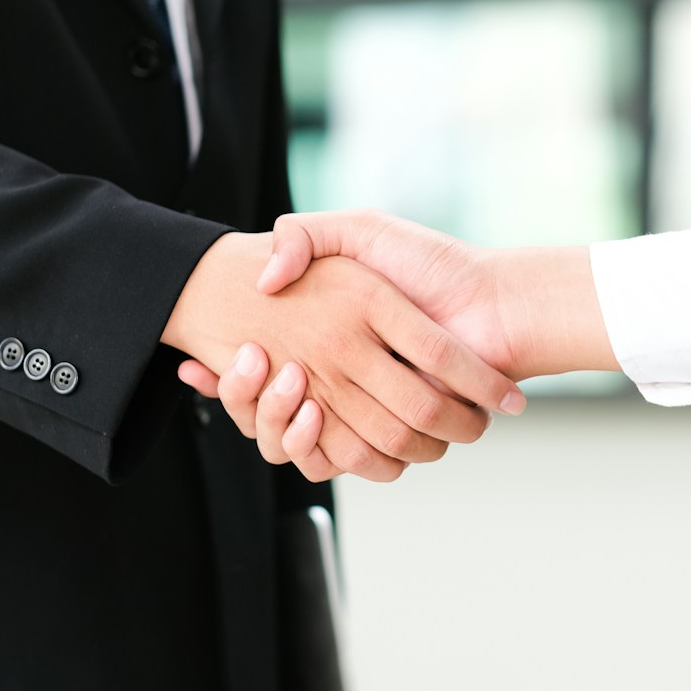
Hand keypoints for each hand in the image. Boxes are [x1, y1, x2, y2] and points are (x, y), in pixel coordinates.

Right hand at [163, 231, 524, 481]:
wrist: (496, 307)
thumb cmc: (434, 264)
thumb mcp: (359, 232)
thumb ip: (306, 236)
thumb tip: (264, 275)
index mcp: (327, 339)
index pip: (253, 369)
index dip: (223, 374)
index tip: (194, 364)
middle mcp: (337, 379)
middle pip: (262, 409)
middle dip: (237, 394)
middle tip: (233, 362)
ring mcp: (359, 409)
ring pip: (286, 438)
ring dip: (265, 417)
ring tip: (271, 376)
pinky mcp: (384, 435)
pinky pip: (329, 458)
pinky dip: (305, 443)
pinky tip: (302, 406)